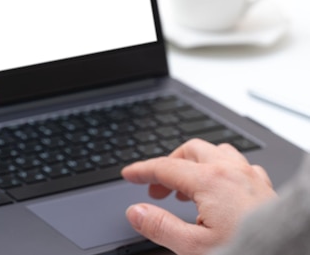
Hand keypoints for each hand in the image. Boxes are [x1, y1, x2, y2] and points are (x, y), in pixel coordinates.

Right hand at [121, 138, 276, 254]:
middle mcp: (232, 171)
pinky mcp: (265, 188)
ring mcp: (252, 177)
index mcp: (211, 181)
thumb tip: (135, 212)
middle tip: (156, 188)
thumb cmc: (248, 254)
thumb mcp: (193, 248)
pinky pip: (240, 165)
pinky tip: (220, 190)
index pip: (165, 167)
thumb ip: (160, 226)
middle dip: (169, 164)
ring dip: (196, 163)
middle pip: (191, 150)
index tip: (129, 174)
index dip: (142, 170)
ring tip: (186, 187)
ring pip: (217, 152)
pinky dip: (222, 170)